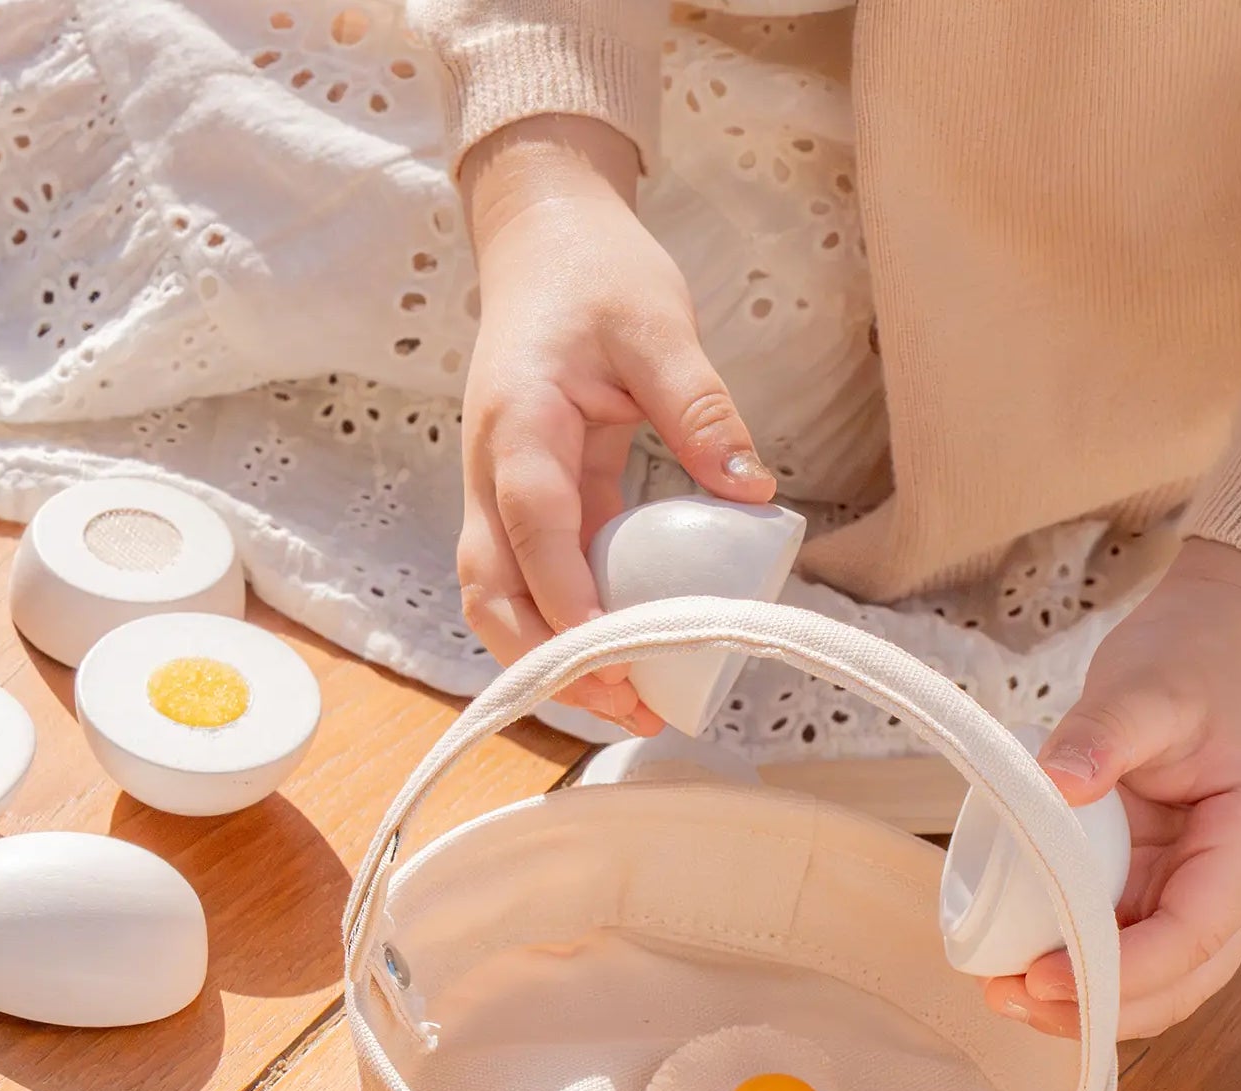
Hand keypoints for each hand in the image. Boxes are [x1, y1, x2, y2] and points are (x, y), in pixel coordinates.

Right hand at [458, 115, 776, 728]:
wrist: (541, 237)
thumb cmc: (593, 272)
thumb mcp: (657, 325)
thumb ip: (699, 407)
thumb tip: (749, 490)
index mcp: (518, 422)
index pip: (531, 523)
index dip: (565, 594)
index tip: (613, 648)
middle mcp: (491, 469)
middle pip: (491, 589)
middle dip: (547, 658)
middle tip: (627, 702)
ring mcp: (500, 493)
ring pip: (500, 600)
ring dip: (550, 660)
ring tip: (628, 703)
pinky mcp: (528, 506)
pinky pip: (533, 583)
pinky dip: (566, 631)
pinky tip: (623, 658)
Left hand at [987, 539, 1240, 1039]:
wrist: (1223, 641)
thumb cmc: (1199, 660)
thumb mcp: (1149, 685)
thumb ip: (1103, 732)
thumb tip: (1054, 784)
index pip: (1194, 937)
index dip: (1119, 971)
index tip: (1042, 974)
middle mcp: (1240, 883)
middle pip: (1179, 982)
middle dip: (1096, 1007)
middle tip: (1007, 996)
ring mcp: (1204, 890)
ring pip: (1154, 980)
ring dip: (1084, 1000)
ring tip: (1001, 991)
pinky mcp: (1164, 885)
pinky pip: (1127, 946)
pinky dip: (1079, 966)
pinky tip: (1019, 966)